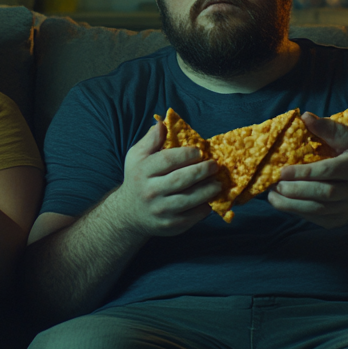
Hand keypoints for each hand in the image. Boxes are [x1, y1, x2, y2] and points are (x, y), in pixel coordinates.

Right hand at [104, 121, 220, 238]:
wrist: (129, 214)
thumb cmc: (137, 179)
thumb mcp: (136, 157)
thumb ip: (150, 140)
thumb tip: (163, 123)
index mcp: (142, 172)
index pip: (168, 160)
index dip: (187, 154)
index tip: (199, 151)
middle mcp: (150, 192)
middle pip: (181, 180)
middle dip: (202, 171)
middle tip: (214, 165)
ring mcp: (161, 210)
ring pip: (190, 199)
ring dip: (208, 190)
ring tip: (218, 182)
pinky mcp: (170, 225)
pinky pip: (193, 216)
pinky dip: (205, 208)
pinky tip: (210, 199)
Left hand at [267, 112, 347, 227]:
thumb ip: (328, 128)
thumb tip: (305, 117)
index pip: (329, 171)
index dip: (304, 172)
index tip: (282, 170)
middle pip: (323, 193)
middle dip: (295, 189)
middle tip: (274, 183)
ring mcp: (346, 208)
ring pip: (317, 210)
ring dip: (291, 204)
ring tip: (272, 194)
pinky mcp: (337, 221)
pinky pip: (315, 218)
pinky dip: (296, 211)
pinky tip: (282, 201)